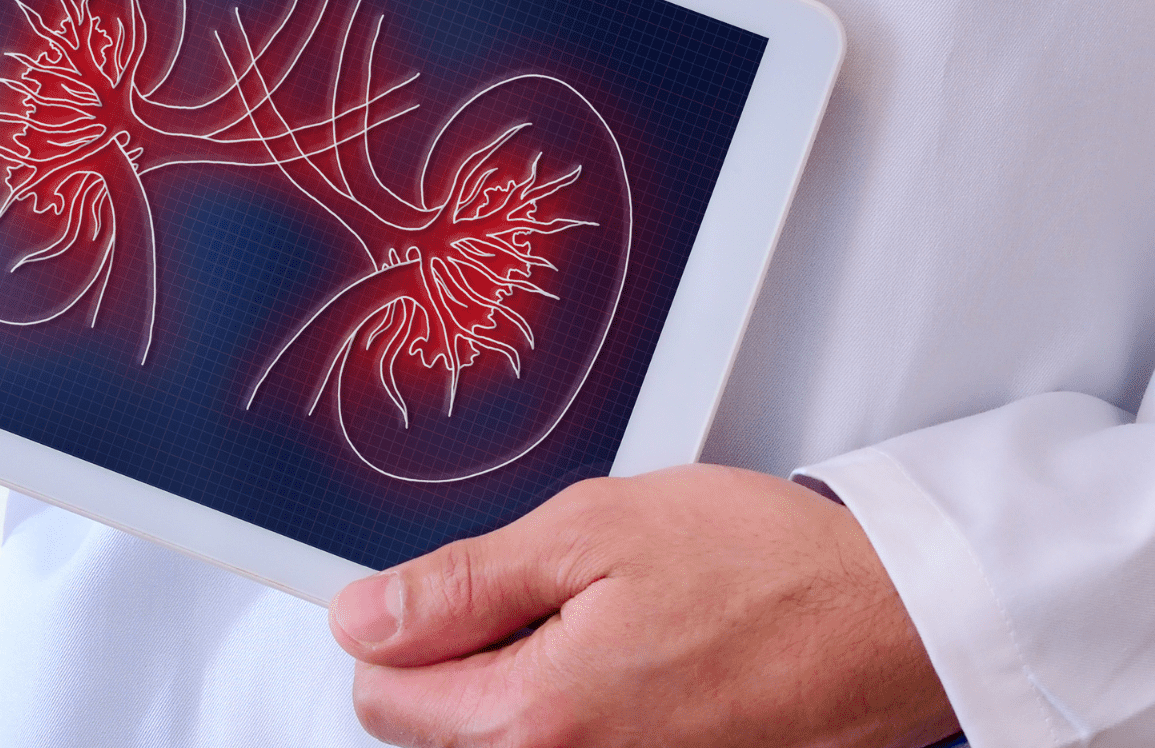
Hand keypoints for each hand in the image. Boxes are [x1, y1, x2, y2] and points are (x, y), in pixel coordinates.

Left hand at [329, 465, 959, 747]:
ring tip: (606, 626)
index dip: (398, 631)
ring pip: (511, 744)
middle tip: (547, 595)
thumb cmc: (765, 568)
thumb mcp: (589, 533)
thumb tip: (364, 620)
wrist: (895, 619)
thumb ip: (460, 585)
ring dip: (529, 686)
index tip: (445, 592)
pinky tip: (642, 663)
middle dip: (467, 661)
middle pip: (442, 733)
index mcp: (537, 719)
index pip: (384, 699)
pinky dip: (589, 713)